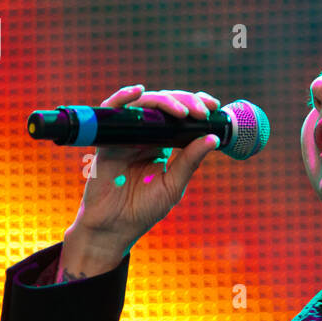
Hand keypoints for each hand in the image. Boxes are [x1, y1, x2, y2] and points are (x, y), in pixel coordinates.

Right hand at [68, 84, 221, 249]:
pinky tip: (138, 91)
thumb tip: (213, 139)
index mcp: (163, 144)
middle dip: (186, 101)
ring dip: (164, 101)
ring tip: (183, 111)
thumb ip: (190, 161)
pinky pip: (112, 113)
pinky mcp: (107, 141)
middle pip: (165, 105)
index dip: (195, 105)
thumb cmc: (143, 210)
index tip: (214, 107)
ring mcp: (126, 136)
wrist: (113, 229)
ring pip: (144, 104)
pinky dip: (123, 98)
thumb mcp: (173, 185)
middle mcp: (145, 135)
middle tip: (203, 111)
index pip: (180, 116)